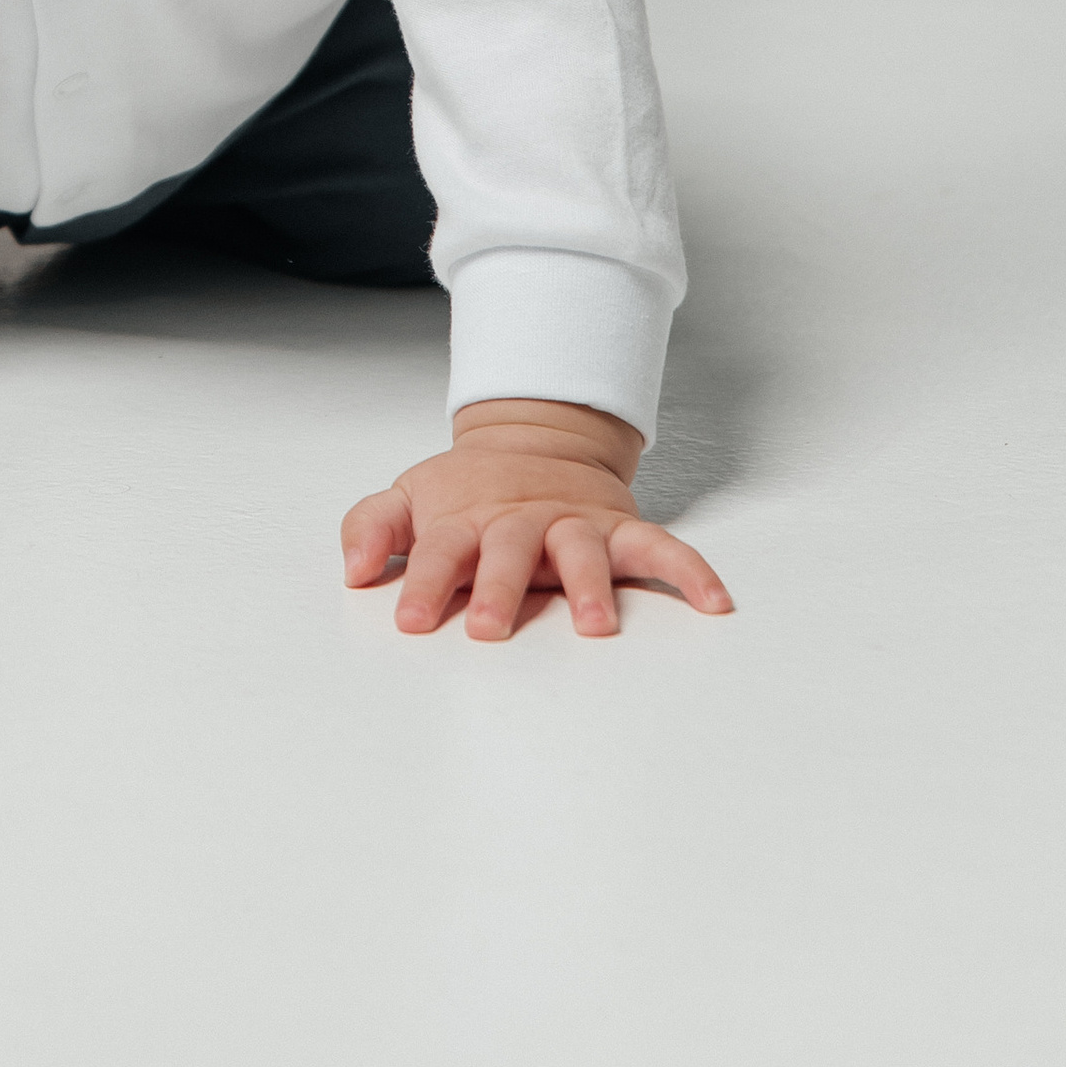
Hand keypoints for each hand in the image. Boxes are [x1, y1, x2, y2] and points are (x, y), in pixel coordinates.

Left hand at [342, 398, 732, 639]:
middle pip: (508, 551)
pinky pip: (660, 547)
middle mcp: (520, 520)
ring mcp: (572, 522)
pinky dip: (689, 571)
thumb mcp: (410, 499)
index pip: (439, 550)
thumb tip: (352, 568)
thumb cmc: (466, 491)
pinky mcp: (617, 526)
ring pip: (582, 550)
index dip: (422, 582)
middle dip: (497, 589)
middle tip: (486, 627)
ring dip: (588, 585)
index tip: (407, 618)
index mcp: (466, 519)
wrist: (534, 440)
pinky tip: (714, 603)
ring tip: (594, 625)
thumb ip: (372, 527)